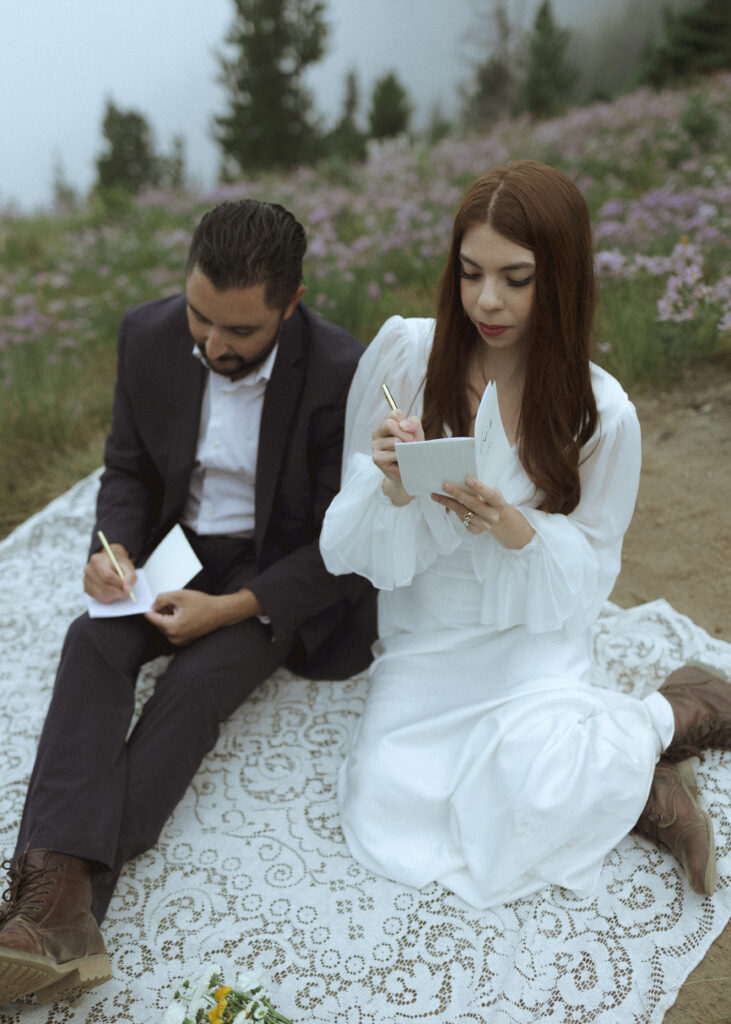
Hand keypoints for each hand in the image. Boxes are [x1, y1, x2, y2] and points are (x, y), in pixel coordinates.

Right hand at [84, 544, 136, 602]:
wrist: (110, 563)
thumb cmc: (119, 565)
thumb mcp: (128, 567)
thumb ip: (130, 577)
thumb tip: (127, 590)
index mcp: (97, 560)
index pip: (107, 576)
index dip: (119, 584)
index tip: (128, 587)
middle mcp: (88, 570)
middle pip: (104, 587)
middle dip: (118, 592)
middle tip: (127, 593)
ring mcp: (86, 580)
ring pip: (102, 595)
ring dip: (115, 596)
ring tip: (120, 590)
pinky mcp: (87, 589)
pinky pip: (99, 599)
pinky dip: (110, 598)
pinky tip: (113, 591)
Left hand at [145, 587, 262, 645]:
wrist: (220, 612)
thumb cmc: (203, 604)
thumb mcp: (179, 595)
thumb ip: (161, 599)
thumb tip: (152, 606)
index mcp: (172, 628)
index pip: (153, 618)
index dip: (150, 609)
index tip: (146, 604)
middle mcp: (175, 638)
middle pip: (159, 622)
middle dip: (163, 612)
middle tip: (173, 602)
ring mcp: (180, 641)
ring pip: (166, 626)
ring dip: (169, 616)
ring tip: (181, 608)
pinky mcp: (185, 640)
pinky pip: (174, 630)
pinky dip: (175, 621)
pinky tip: (185, 613)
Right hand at [371, 409, 423, 505]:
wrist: (409, 470)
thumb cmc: (412, 450)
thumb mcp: (417, 434)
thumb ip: (413, 423)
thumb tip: (404, 425)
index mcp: (387, 423)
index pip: (394, 413)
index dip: (406, 422)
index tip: (412, 432)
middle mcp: (378, 433)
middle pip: (389, 424)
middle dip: (405, 434)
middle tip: (412, 443)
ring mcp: (375, 445)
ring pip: (393, 441)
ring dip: (405, 448)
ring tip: (408, 454)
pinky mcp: (376, 458)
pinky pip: (392, 454)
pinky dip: (401, 457)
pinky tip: (402, 461)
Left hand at [431, 477, 534, 549]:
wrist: (500, 520)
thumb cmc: (493, 500)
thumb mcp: (494, 492)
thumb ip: (484, 485)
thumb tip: (463, 473)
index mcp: (499, 504)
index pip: (490, 495)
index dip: (480, 488)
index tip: (467, 480)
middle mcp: (492, 516)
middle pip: (473, 504)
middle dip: (458, 494)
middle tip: (444, 485)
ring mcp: (483, 525)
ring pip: (463, 512)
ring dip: (448, 502)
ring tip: (435, 495)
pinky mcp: (475, 530)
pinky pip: (461, 518)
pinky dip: (453, 509)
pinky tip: (444, 502)